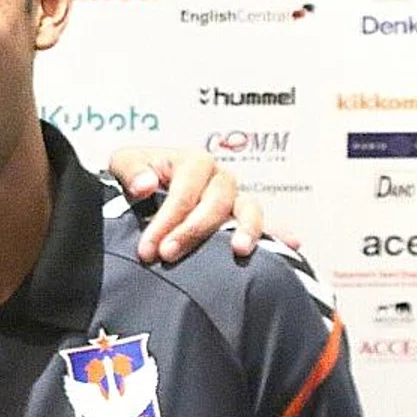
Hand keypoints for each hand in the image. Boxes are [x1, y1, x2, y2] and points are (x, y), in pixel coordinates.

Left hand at [106, 146, 288, 262]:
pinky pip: (266, 223)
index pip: (184, 193)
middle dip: (192, 232)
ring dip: (247, 229)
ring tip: (239, 250)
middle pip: (216, 203)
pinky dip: (279, 233)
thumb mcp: (125, 163)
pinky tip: (291, 245)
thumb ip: (132, 171)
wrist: (144, 186)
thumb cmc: (138, 173)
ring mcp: (235, 197)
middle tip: (167, 256)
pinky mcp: (242, 216)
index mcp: (193, 160)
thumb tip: (146, 186)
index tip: (149, 249)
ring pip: (249, 209)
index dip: (166, 221)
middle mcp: (219, 177)